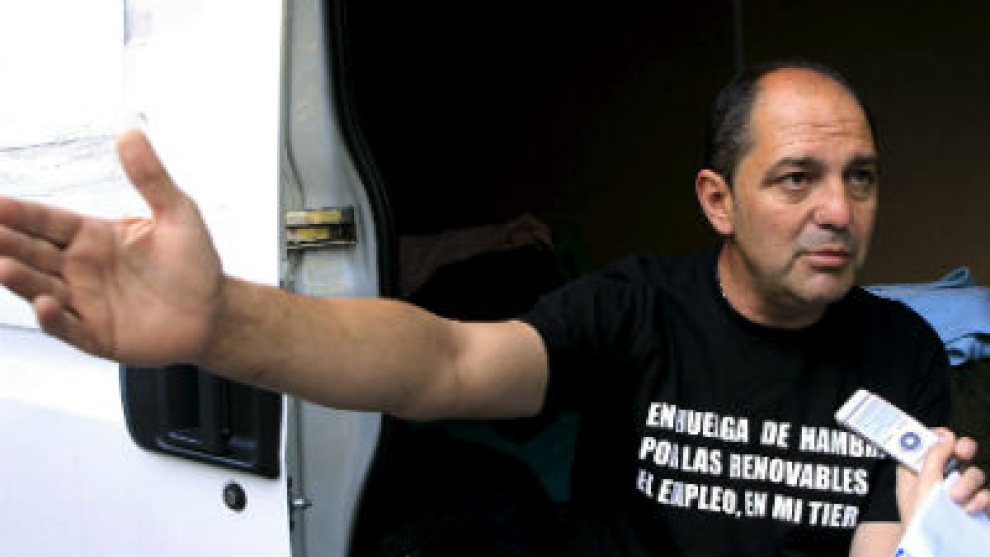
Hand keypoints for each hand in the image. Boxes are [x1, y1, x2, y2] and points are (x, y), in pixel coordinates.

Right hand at [0, 130, 223, 365]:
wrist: (215, 312)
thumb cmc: (194, 263)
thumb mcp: (177, 214)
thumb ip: (151, 178)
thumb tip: (130, 132)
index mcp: (93, 237)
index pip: (48, 222)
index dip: (21, 213)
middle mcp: (81, 269)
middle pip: (34, 252)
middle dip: (8, 242)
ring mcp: (86, 303)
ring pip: (42, 288)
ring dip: (21, 279)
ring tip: (3, 266)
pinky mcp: (98, 336)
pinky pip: (70, 328)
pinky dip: (55, 319)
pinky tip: (44, 305)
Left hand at [897, 428, 989, 522]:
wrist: (933, 553)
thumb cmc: (920, 522)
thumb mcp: (920, 487)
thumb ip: (932, 459)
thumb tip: (944, 436)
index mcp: (920, 472)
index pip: (932, 446)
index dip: (939, 437)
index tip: (945, 434)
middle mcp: (941, 480)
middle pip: (960, 454)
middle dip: (964, 448)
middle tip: (963, 450)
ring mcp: (961, 495)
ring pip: (975, 474)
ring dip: (968, 481)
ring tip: (955, 498)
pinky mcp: (977, 510)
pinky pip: (987, 496)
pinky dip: (981, 500)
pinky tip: (969, 510)